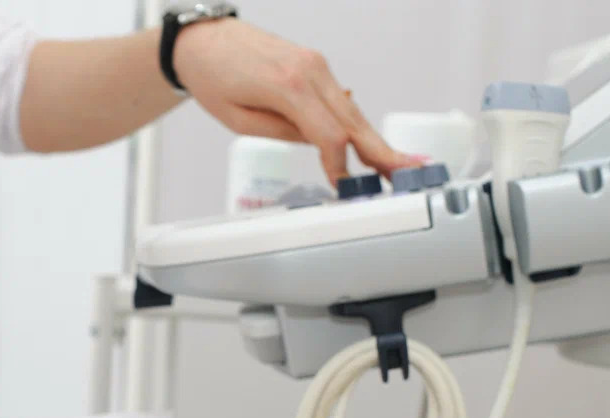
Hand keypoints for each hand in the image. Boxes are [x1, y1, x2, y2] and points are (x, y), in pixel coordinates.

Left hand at [172, 18, 423, 182]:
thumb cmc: (212, 78)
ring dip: (372, 139)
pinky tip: (368, 144)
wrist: (202, 39)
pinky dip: (354, 122)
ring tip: (395, 165)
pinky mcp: (314, 64)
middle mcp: (310, 70)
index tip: (346, 186)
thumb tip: (318, 146)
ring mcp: (316, 63)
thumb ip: (282, 133)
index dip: (341, 164)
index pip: (329, 134)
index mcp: (288, 85)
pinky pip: (339, 99)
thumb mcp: (239, 120)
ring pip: (351, 110)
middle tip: (406, 173)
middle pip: (353, 120)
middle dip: (381, 151)